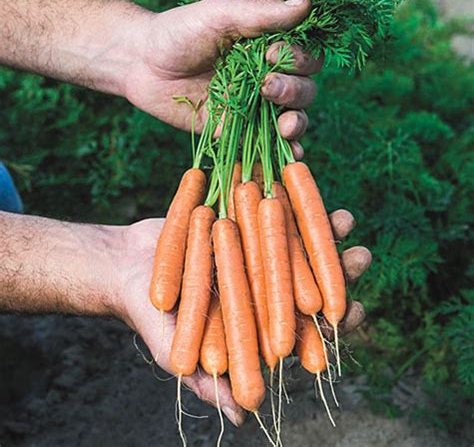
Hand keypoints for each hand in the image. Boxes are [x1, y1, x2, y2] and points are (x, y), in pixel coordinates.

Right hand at [114, 210, 370, 426]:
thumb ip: (208, 382)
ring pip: (295, 244)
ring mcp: (254, 252)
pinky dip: (290, 204)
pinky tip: (309, 192)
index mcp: (256, 321)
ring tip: (346, 219)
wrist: (125, 266)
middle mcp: (261, 286)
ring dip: (322, 232)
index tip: (355, 311)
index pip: (302, 327)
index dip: (331, 323)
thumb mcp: (176, 352)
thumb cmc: (151, 314)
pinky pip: (269, 214)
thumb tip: (243, 416)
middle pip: (306, 281)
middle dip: (338, 271)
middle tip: (363, 257)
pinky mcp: (241, 223)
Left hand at [123, 0, 322, 158]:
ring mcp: (252, 109)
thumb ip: (261, 14)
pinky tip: (289, 154)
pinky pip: (265, 144)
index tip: (270, 55)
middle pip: (304, 92)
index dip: (299, 61)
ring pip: (292, 119)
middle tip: (267, 87)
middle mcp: (266, 80)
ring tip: (285, 125)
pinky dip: (282, 151)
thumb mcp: (220, 15)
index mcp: (268, 50)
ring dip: (296, 124)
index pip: (306, 60)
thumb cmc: (180, 32)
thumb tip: (306, 5)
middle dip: (294, 92)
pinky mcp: (234, 131)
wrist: (142, 64)